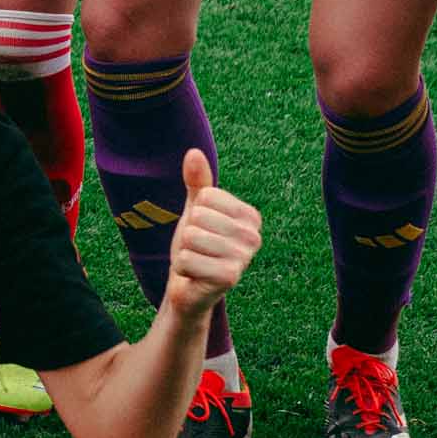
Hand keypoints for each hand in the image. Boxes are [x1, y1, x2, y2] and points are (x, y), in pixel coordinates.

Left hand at [156, 152, 260, 319]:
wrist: (190, 284)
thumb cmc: (197, 244)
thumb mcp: (196, 209)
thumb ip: (198, 182)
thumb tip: (193, 152)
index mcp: (251, 216)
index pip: (207, 196)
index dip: (196, 212)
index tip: (205, 230)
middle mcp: (254, 237)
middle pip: (198, 217)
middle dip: (188, 234)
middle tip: (199, 249)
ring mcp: (244, 258)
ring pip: (190, 238)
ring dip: (184, 251)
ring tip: (197, 261)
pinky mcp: (229, 278)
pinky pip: (186, 259)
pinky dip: (182, 268)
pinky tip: (195, 275)